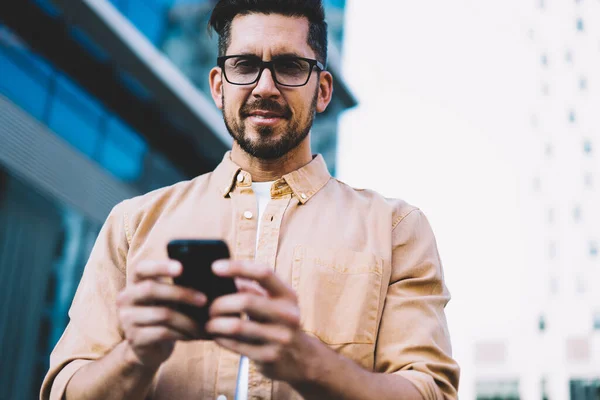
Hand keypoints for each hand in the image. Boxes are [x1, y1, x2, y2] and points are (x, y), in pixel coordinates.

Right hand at [116, 260, 206, 369]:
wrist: (150, 347)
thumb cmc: (164, 313)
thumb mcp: (169, 297)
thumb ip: (178, 285)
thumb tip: (207, 279)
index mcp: (135, 282)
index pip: (142, 268)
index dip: (160, 266)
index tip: (181, 268)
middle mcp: (126, 298)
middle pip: (151, 289)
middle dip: (181, 293)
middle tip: (204, 300)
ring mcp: (127, 319)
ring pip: (162, 314)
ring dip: (187, 320)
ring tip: (203, 324)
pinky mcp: (135, 339)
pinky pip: (162, 333)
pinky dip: (182, 333)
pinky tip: (193, 335)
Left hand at [206, 260, 316, 383]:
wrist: (301, 358)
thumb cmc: (278, 323)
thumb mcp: (274, 302)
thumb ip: (252, 289)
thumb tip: (222, 274)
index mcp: (288, 295)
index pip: (264, 273)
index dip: (238, 267)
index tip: (215, 267)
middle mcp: (288, 315)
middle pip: (246, 301)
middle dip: (220, 303)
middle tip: (209, 307)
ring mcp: (281, 337)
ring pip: (237, 326)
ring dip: (216, 323)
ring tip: (209, 323)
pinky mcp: (270, 357)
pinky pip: (236, 345)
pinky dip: (221, 339)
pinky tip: (217, 336)